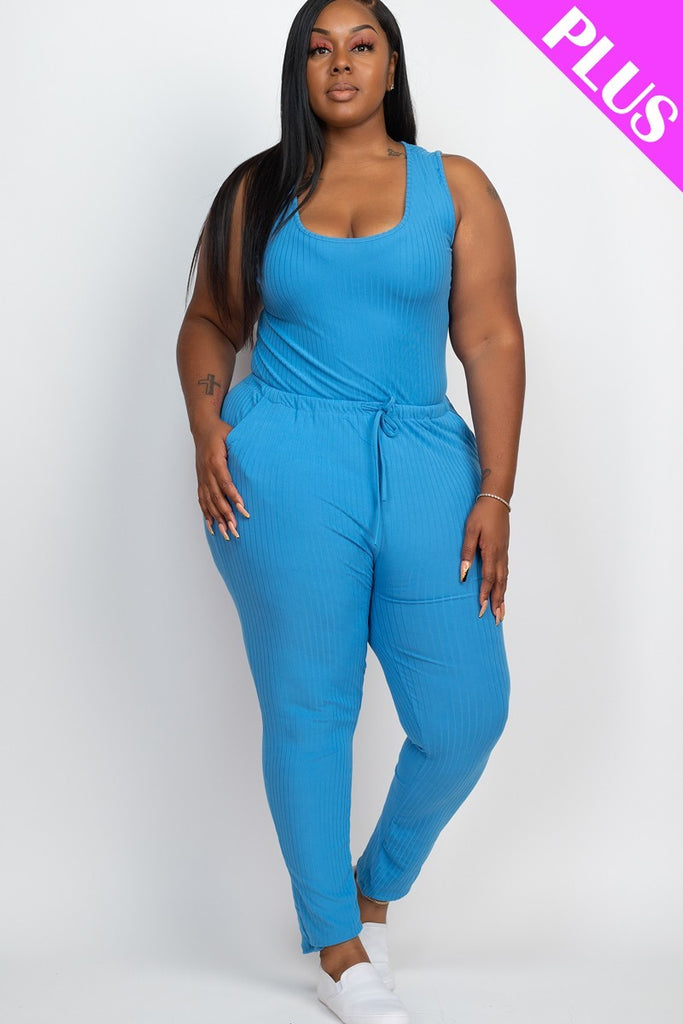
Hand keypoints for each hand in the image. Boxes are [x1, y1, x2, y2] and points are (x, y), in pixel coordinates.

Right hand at [194, 419, 249, 540]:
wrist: (202, 428)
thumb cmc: (220, 431)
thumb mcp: (232, 434)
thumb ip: (242, 446)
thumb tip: (261, 454)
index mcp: (215, 461)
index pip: (226, 483)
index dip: (234, 497)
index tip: (243, 510)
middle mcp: (207, 472)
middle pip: (216, 497)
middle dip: (226, 515)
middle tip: (236, 530)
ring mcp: (202, 478)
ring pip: (209, 502)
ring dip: (217, 519)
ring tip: (226, 534)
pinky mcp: (200, 481)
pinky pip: (202, 501)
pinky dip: (206, 515)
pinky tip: (212, 527)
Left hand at [459, 497, 509, 623]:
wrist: (497, 500)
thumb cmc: (481, 514)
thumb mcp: (469, 531)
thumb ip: (466, 552)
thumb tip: (464, 574)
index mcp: (491, 551)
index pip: (488, 579)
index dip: (484, 595)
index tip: (481, 609)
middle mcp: (500, 555)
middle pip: (500, 584)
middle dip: (498, 603)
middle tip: (497, 620)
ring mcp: (504, 553)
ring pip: (505, 579)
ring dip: (503, 596)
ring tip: (502, 612)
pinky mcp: (504, 550)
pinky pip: (506, 572)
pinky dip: (505, 585)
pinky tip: (502, 590)